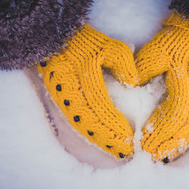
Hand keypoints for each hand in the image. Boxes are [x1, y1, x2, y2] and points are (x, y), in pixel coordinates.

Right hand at [38, 25, 137, 159]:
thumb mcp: (110, 46)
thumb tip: (133, 83)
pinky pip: (75, 119)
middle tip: (124, 152)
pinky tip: (98, 137)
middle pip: (91, 124)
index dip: (116, 126)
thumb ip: (124, 64)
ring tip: (114, 149)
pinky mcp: (61, 98)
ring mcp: (63, 98)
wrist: (55, 37)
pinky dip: (88, 131)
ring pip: (81, 125)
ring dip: (98, 139)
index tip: (129, 138)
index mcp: (84, 81)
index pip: (102, 111)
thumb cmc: (84, 41)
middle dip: (108, 140)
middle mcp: (71, 94)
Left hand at [136, 12, 188, 162]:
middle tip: (155, 158)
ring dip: (177, 141)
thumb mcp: (157, 51)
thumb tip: (133, 85)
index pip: (173, 117)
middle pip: (183, 126)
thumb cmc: (177, 39)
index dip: (161, 134)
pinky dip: (183, 131)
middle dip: (169, 144)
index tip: (147, 146)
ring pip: (188, 125)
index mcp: (185, 87)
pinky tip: (175, 139)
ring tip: (165, 155)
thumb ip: (144, 70)